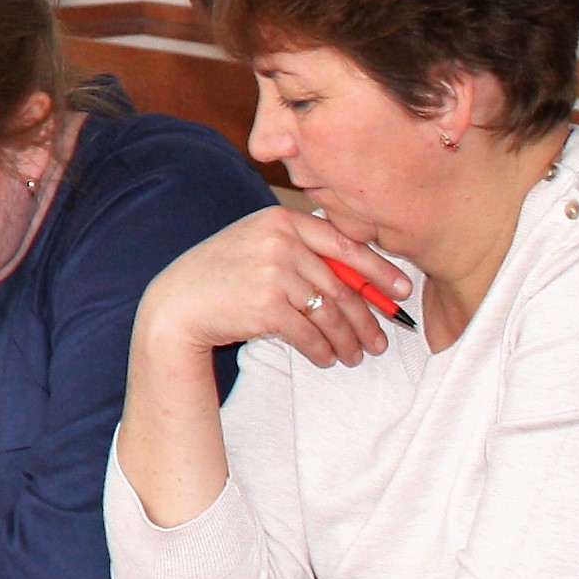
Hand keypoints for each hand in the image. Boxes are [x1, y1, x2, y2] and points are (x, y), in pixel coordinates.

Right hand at [139, 205, 400, 369]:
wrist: (177, 303)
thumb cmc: (220, 275)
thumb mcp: (256, 244)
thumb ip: (299, 247)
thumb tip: (358, 273)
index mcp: (280, 220)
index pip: (345, 243)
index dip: (379, 270)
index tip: (401, 291)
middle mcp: (280, 242)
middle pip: (341, 285)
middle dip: (367, 318)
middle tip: (380, 340)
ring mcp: (273, 273)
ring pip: (330, 313)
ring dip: (349, 340)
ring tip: (356, 355)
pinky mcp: (267, 306)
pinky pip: (310, 333)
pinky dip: (323, 350)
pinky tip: (327, 358)